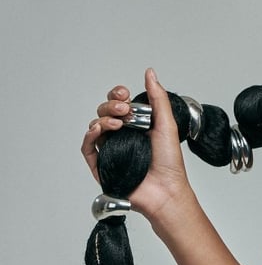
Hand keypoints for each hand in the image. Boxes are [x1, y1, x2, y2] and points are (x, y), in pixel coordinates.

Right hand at [81, 68, 191, 220]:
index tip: (125, 94)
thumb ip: (158, 98)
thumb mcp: (166, 124)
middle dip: (111, 106)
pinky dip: (90, 136)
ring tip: (118, 123)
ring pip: (95, 127)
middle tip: (125, 111)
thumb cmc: (170, 164)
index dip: (118, 96)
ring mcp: (111, 150)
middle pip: (105, 112)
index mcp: (136, 126)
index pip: (119, 104)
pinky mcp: (102, 165)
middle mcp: (122, 137)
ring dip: (103, 119)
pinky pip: (88, 148)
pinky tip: (98, 130)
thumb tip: (150, 74)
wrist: (166, 190)